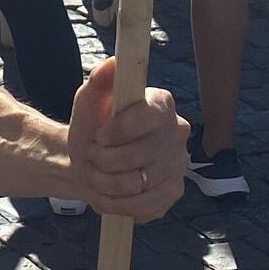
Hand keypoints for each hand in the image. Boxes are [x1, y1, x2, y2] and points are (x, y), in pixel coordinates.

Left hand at [57, 58, 187, 218]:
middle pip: (141, 155)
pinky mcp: (174, 192)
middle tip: (92, 156)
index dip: (119, 130)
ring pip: (137, 184)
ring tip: (96, 174)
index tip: (98, 135)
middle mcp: (178, 132)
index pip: (149, 117)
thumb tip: (112, 63)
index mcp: (162, 103)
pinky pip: (144, 206)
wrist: (89, 163)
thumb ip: (99, 82)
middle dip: (104, 159)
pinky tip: (106, 195)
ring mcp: (180, 164)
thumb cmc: (92, 128)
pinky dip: (116, 204)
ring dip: (105, 183)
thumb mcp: (88, 102)